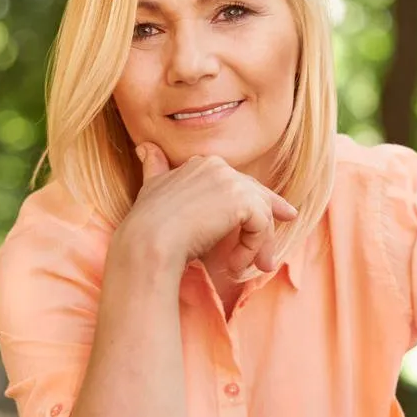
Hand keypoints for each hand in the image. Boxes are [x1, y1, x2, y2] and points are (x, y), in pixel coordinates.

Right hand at [119, 143, 297, 275]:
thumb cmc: (146, 223)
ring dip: (257, 245)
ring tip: (249, 269)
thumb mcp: (151, 189)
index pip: (236, 181)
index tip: (270, 215)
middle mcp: (218, 166)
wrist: (149, 240)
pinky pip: (261, 227)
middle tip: (272, 249)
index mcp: (201, 164)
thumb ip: (154, 167)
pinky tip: (234, 266)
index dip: (253, 198)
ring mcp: (231, 182)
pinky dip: (252, 249)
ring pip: (261, 214)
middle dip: (272, 215)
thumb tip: (144, 147)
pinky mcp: (242, 201)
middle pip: (255, 193)